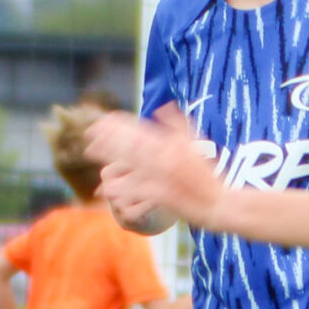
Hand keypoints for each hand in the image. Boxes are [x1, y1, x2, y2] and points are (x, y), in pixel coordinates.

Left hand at [88, 106, 221, 228]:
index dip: (118, 125)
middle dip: (108, 139)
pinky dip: (122, 187)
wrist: (219, 202)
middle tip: (89, 135)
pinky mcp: (163, 196)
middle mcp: (166, 157)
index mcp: (171, 144)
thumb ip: (177, 124)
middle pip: (130, 145)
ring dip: (109, 160)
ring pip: (130, 166)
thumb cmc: (207, 176)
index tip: (102, 121)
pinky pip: (136, 190)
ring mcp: (163, 176)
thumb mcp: (195, 144)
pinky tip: (107, 185)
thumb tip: (163, 106)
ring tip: (91, 154)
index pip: (139, 130)